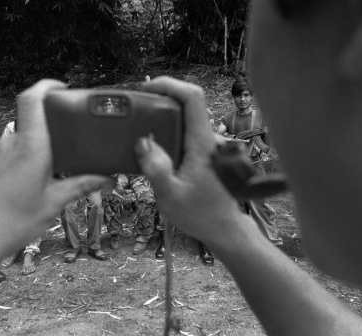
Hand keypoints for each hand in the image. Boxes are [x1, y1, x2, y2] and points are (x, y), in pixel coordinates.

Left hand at [0, 80, 111, 264]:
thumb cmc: (14, 222)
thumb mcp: (54, 203)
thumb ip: (81, 185)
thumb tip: (108, 178)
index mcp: (31, 147)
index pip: (32, 99)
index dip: (45, 85)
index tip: (60, 87)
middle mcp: (9, 144)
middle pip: (30, 122)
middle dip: (48, 130)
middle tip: (64, 147)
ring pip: (17, 141)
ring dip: (32, 149)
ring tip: (44, 173)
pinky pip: (3, 155)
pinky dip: (16, 161)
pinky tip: (21, 185)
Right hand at [136, 77, 250, 245]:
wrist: (224, 229)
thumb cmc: (200, 215)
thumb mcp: (171, 197)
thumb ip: (157, 170)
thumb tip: (143, 143)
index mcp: (202, 144)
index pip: (192, 98)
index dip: (170, 84)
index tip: (147, 89)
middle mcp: (209, 139)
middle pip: (188, 104)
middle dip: (161, 100)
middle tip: (137, 110)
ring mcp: (209, 147)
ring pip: (186, 119)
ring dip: (164, 118)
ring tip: (141, 130)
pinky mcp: (206, 155)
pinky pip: (186, 134)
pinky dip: (169, 133)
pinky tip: (155, 150)